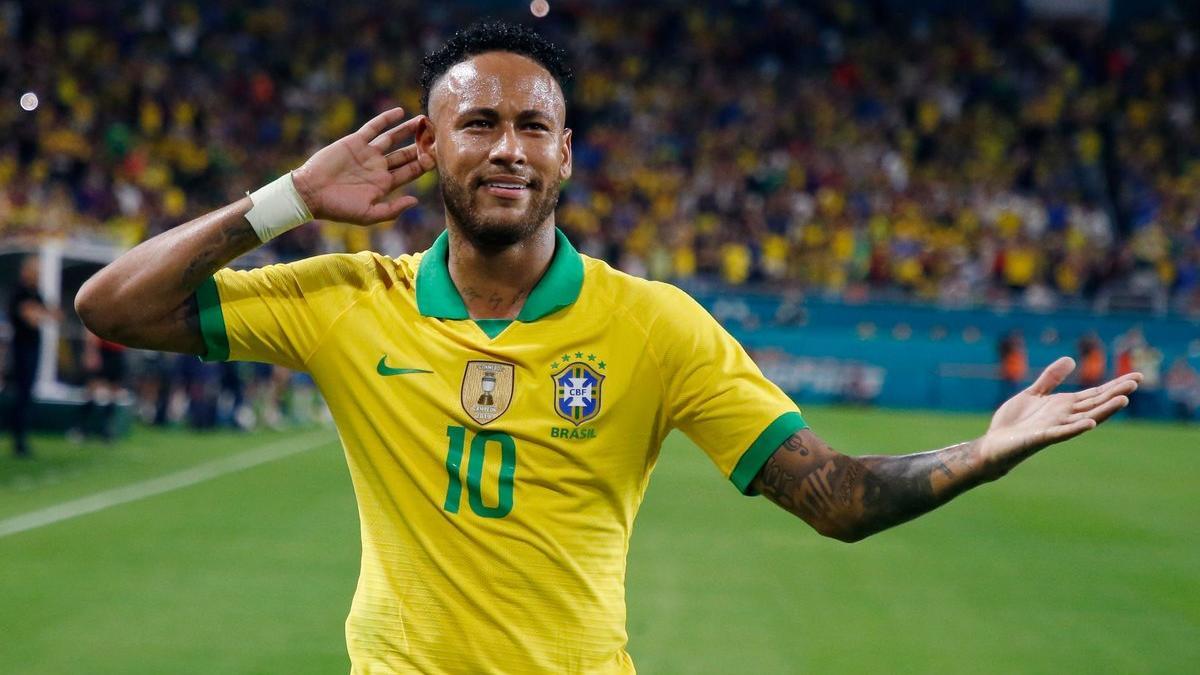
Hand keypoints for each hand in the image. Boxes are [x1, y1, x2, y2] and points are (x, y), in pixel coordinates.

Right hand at [291, 107, 435, 223]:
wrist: (310, 193)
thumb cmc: (338, 208)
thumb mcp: (368, 214)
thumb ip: (393, 209)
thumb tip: (416, 201)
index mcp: (384, 184)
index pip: (411, 171)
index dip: (426, 163)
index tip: (441, 155)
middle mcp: (379, 167)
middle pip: (406, 154)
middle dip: (422, 145)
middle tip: (438, 135)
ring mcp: (368, 154)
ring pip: (393, 138)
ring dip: (408, 130)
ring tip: (424, 121)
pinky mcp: (355, 142)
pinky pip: (373, 127)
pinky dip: (386, 119)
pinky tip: (400, 112)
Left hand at [980, 356, 1141, 470]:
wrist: (995, 444)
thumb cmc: (1015, 422)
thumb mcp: (1034, 393)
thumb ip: (1051, 378)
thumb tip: (1071, 359)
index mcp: (1064, 405)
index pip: (1095, 394)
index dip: (1114, 385)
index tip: (1136, 377)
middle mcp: (1065, 417)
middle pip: (1095, 403)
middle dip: (1115, 393)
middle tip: (1136, 382)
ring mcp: (1055, 428)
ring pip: (1085, 418)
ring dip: (1104, 411)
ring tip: (1123, 401)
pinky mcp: (1041, 438)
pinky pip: (1062, 433)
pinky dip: (1076, 428)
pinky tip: (1090, 424)